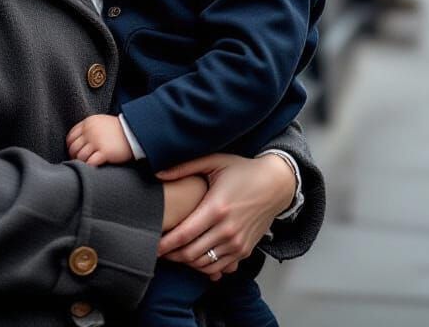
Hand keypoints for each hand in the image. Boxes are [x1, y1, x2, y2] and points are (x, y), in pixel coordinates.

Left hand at [66, 114, 133, 165]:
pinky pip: (90, 162)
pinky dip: (90, 166)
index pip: (71, 136)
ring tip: (86, 165)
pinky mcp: (104, 152)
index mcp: (88, 122)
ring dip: (82, 162)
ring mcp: (97, 141)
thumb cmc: (118, 129)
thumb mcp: (101, 122)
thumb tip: (78, 141)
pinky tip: (93, 167)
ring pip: (81, 156)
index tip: (74, 153)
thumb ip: (89, 128)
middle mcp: (90, 131)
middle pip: (74, 147)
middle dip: (74, 156)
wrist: (134, 132)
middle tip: (79, 161)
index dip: (70, 147)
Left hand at [156, 153, 295, 279]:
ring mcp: (237, 243)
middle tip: (159, 249)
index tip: (152, 244)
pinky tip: (195, 258)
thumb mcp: (214, 162)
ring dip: (187, 262)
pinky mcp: (244, 250)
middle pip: (191, 254)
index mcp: (216, 209)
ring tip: (175, 253)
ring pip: (205, 264)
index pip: (184, 235)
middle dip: (172, 255)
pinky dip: (205, 267)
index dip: (165, 243)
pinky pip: (220, 267)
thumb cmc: (243, 170)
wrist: (276, 184)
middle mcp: (227, 230)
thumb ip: (184, 168)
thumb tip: (157, 173)